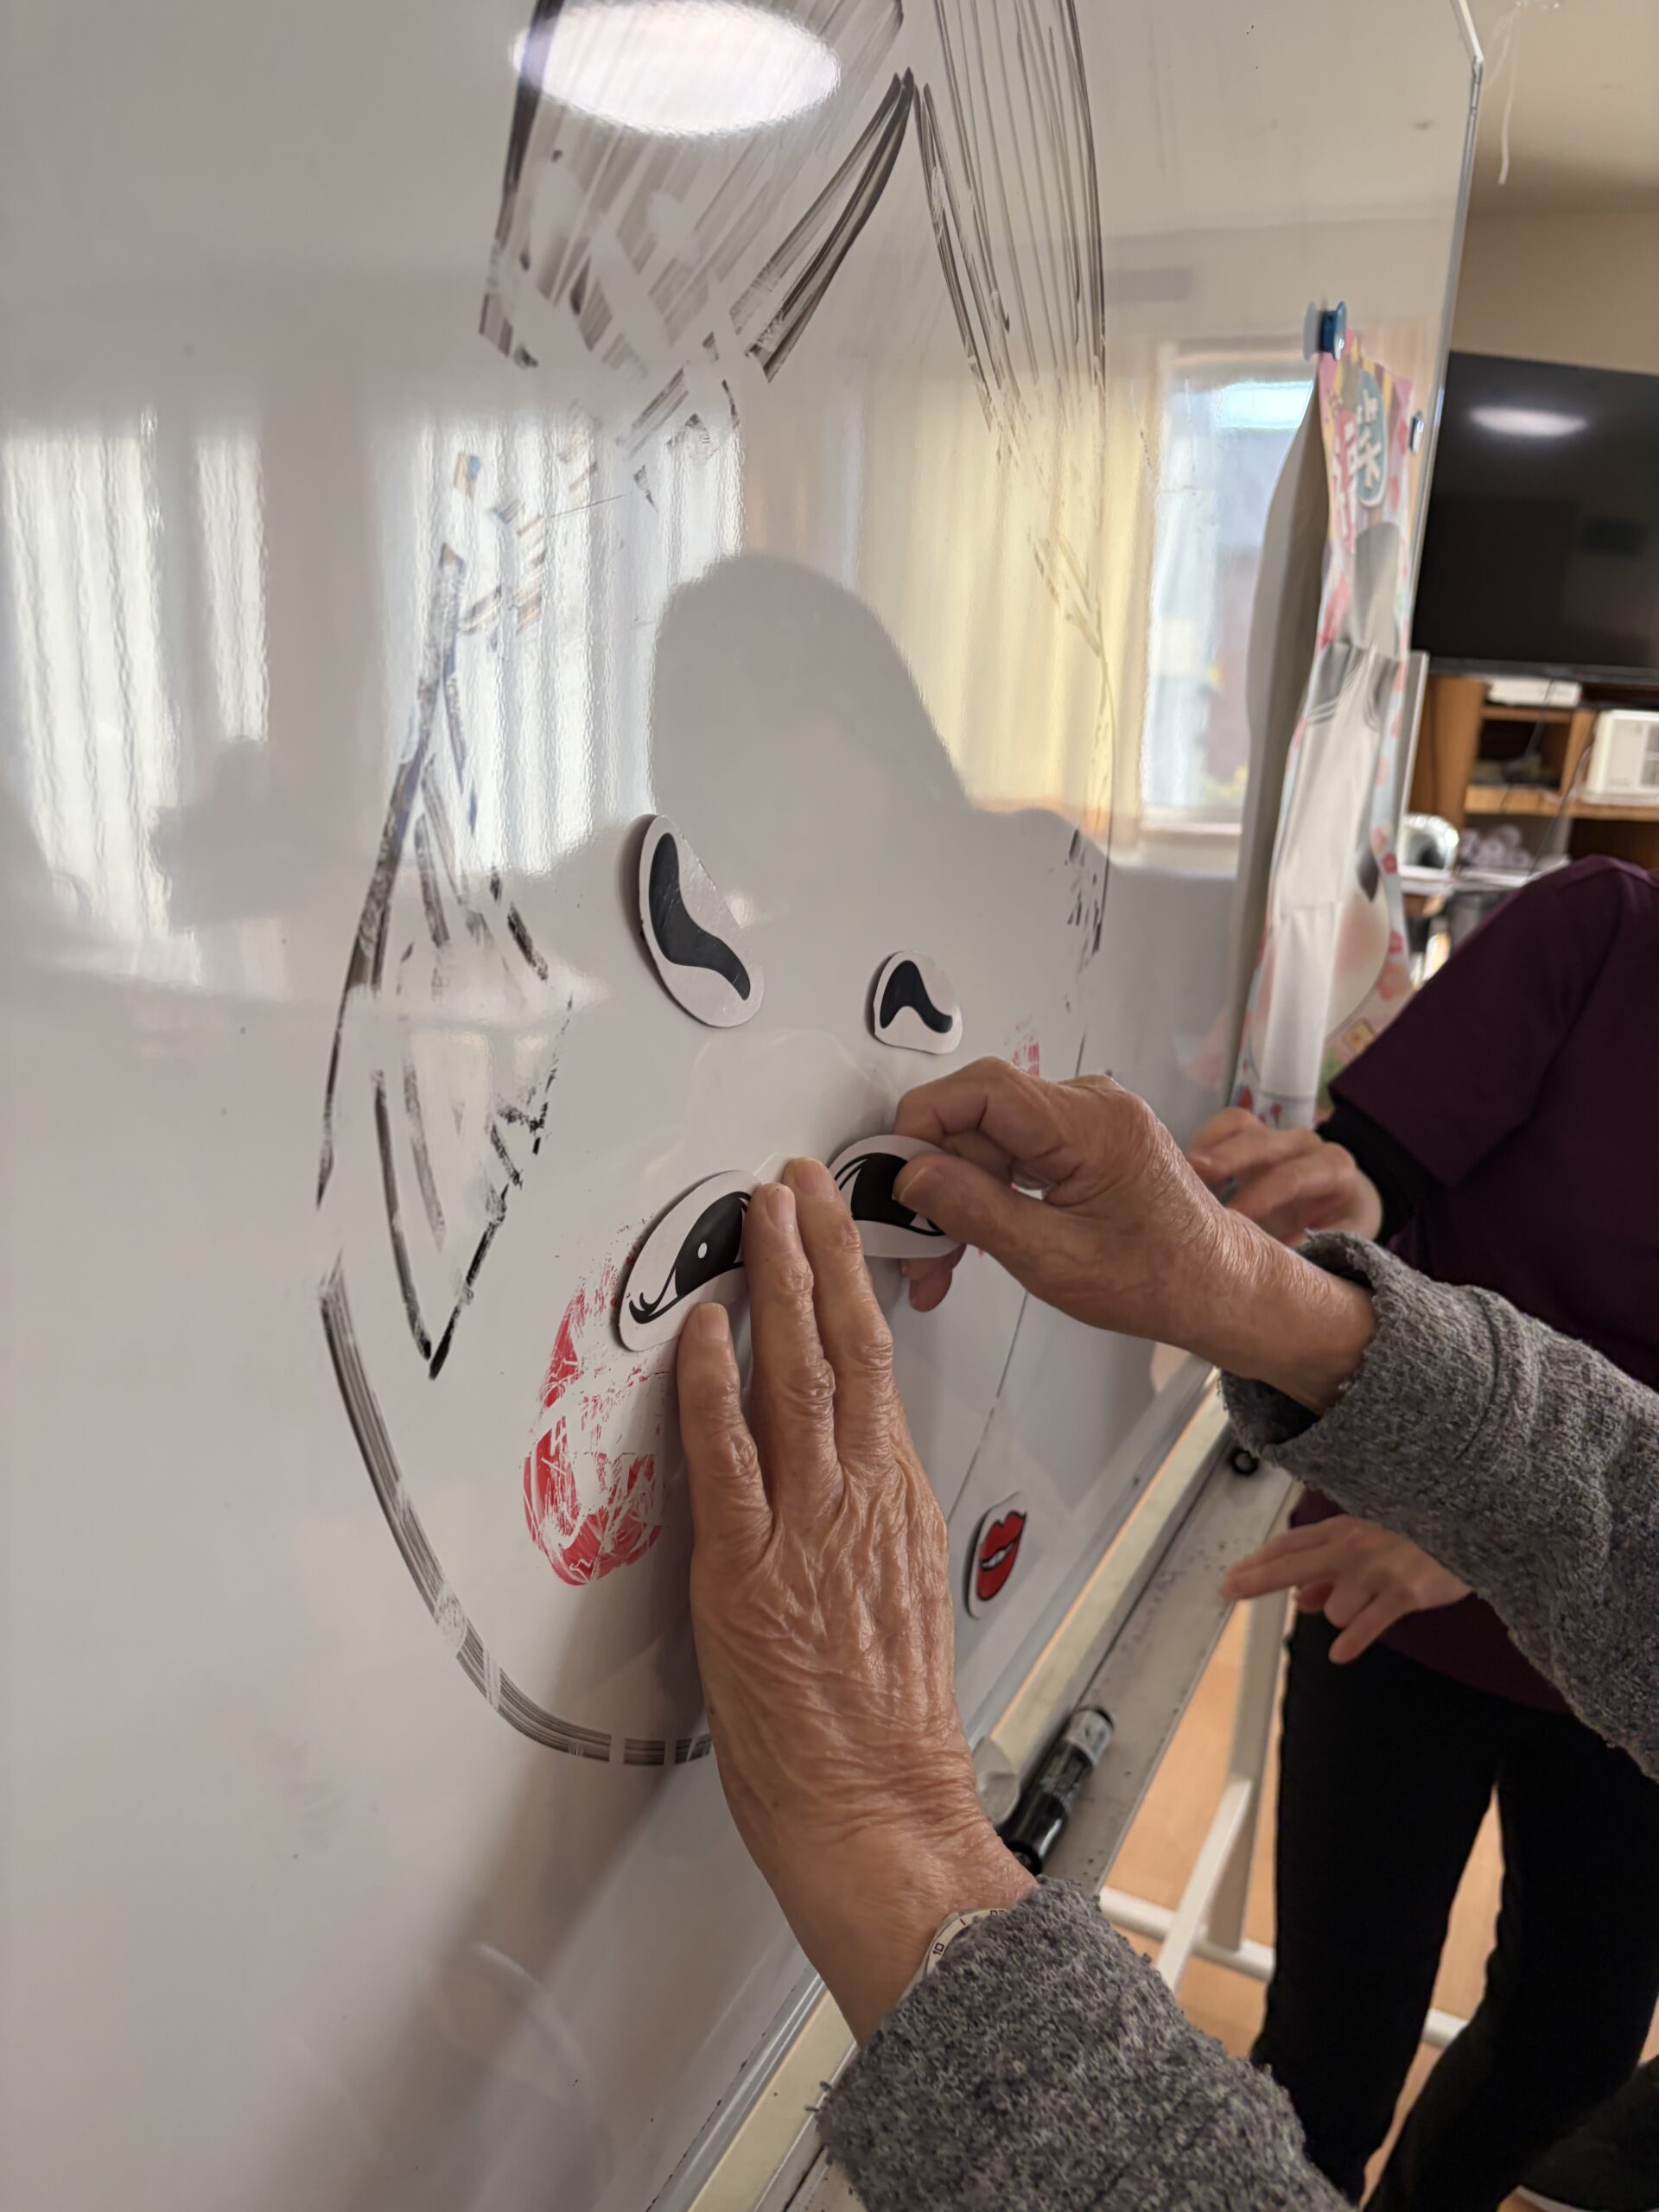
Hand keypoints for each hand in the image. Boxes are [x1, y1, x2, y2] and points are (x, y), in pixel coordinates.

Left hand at [676, 1159, 1032, 2041]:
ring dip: (778, 1287)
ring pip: (798, 1377)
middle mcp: (862, 1499)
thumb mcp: (900, 1599)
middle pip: (848, 1348)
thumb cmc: (885, 1730)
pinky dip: (716, 1387)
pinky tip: (707, 1330)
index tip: (834, 1230)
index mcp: (898, 1504)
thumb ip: (870, 1526)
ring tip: (765, 1214)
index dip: (852, 1290)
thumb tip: (845, 1477)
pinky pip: (730, 1456)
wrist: (880, 1811)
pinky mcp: (749, 1569)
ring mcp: (807, 1528)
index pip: (880, 1369)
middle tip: (799, 1182)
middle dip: (821, 1253)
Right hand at [891, 1059, 1375, 1410]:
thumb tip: (911, 1175)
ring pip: (989, 1138)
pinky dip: (986, 1194)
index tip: (890, 1172)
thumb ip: (976, 1211)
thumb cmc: (1161, 1279)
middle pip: (978, 1116)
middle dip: (935, 1179)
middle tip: (913, 1244)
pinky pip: (1013, 1152)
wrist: (1219, 1288)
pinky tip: (970, 1240)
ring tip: (940, 1261)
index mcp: (1093, 1125)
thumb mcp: (1054, 1260)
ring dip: (957, 1195)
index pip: (983, 1088)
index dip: (923, 1122)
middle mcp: (1091, 1106)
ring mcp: (1087, 1121)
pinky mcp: (1081, 1141)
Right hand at [1186, 1106, 1382, 1243]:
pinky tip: (1177, 1170)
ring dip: (1206, 1148)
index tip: (1233, 1218)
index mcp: (1334, 1167)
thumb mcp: (1344, 1240)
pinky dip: (1201, 1142)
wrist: (1344, 1204)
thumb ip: (1322, 1246)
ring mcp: (1275, 1135)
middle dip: (1225, 1161)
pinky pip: (1224, 1125)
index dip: (1260, 1195)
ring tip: (1175, 1175)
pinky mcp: (1249, 1135)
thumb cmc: (1338, 1227)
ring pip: (1240, 1126)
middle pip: (1262, 1143)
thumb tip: (1287, 1254)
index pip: (1293, 1176)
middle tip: (1187, 1183)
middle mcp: (1305, 1144)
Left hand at [1222, 1515, 1469, 1661]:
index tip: (1232, 1576)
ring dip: (1342, 1614)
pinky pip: (1367, 1625)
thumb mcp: (1373, 1541)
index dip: (1258, 1561)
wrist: (1474, 1524)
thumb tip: (1301, 1600)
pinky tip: (1340, 1654)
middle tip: (1229, 1590)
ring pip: (1334, 1608)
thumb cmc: (1420, 1532)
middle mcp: (1354, 1547)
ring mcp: (1378, 1570)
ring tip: (1373, 1600)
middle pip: (1292, 1564)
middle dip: (1257, 1578)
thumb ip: (1334, 1569)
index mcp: (1344, 1529)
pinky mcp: (1404, 1593)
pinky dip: (1352, 1642)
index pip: (1289, 1545)